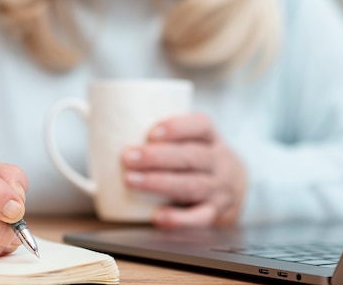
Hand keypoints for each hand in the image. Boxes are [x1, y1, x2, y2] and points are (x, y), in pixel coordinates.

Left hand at [121, 113, 245, 227]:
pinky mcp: (215, 213)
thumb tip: (105, 123)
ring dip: (159, 183)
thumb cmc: (200, 159)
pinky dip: (178, 219)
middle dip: (157, 157)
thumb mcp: (194, 141)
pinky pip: (199, 218)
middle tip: (128, 158)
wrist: (237, 188)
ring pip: (191, 185)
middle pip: (191, 157)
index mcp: (211, 139)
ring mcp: (219, 189)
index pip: (201, 126)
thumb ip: (164, 135)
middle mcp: (219, 162)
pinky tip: (158, 216)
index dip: (177, 127)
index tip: (152, 132)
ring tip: (132, 181)